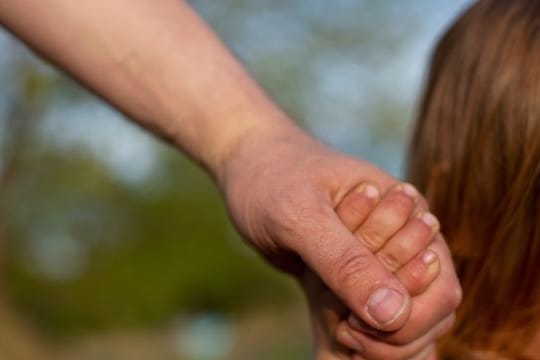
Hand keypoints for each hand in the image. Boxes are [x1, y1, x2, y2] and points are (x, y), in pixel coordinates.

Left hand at [220, 123, 460, 335]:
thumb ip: (345, 261)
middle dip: (389, 336)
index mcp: (410, 216)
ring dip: (374, 339)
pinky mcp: (354, 274)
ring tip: (335, 330)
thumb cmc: (273, 179)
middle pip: (428, 314)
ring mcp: (380, 260)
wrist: (250, 168)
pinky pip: (370, 315)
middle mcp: (404, 240)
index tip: (348, 325)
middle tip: (340, 332)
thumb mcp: (302, 216)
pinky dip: (355, 332)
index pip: (440, 290)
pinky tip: (333, 331)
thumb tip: (394, 314)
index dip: (405, 321)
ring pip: (401, 320)